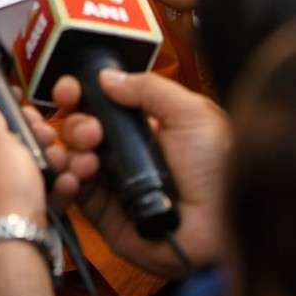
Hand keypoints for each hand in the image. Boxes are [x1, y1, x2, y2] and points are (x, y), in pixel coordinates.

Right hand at [55, 69, 229, 276]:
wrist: (229, 219)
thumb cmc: (220, 165)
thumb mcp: (189, 112)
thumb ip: (147, 88)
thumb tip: (107, 76)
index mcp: (141, 128)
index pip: (98, 106)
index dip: (78, 95)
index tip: (69, 90)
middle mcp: (124, 155)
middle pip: (78, 132)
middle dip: (76, 125)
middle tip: (92, 132)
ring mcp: (113, 187)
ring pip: (71, 162)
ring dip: (69, 153)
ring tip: (87, 157)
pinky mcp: (107, 219)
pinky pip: (74, 200)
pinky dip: (67, 184)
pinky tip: (77, 175)